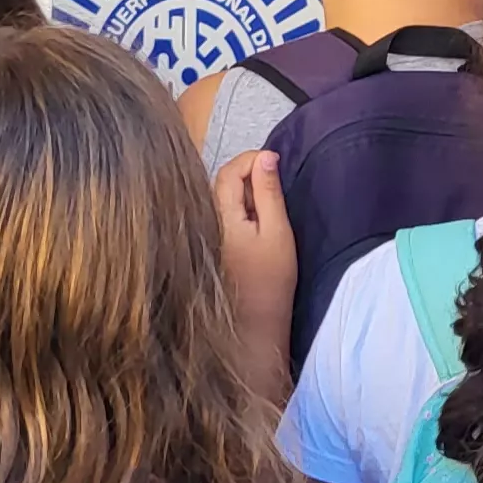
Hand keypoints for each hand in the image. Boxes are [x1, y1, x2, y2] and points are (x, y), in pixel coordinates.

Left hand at [214, 150, 297, 405]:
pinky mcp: (209, 245)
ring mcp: (205, 234)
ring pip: (221, 198)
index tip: (275, 162)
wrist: (254, 326)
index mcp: (222, 217)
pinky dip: (238, 209)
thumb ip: (269, 192)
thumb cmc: (271, 282)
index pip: (229, 171)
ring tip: (267, 207)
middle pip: (222, 182)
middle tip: (275, 184)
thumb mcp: (278, 232)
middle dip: (248, 174)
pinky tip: (254, 225)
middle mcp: (206, 222)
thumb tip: (267, 156)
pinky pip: (221, 214)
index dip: (251, 159)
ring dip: (244, 192)